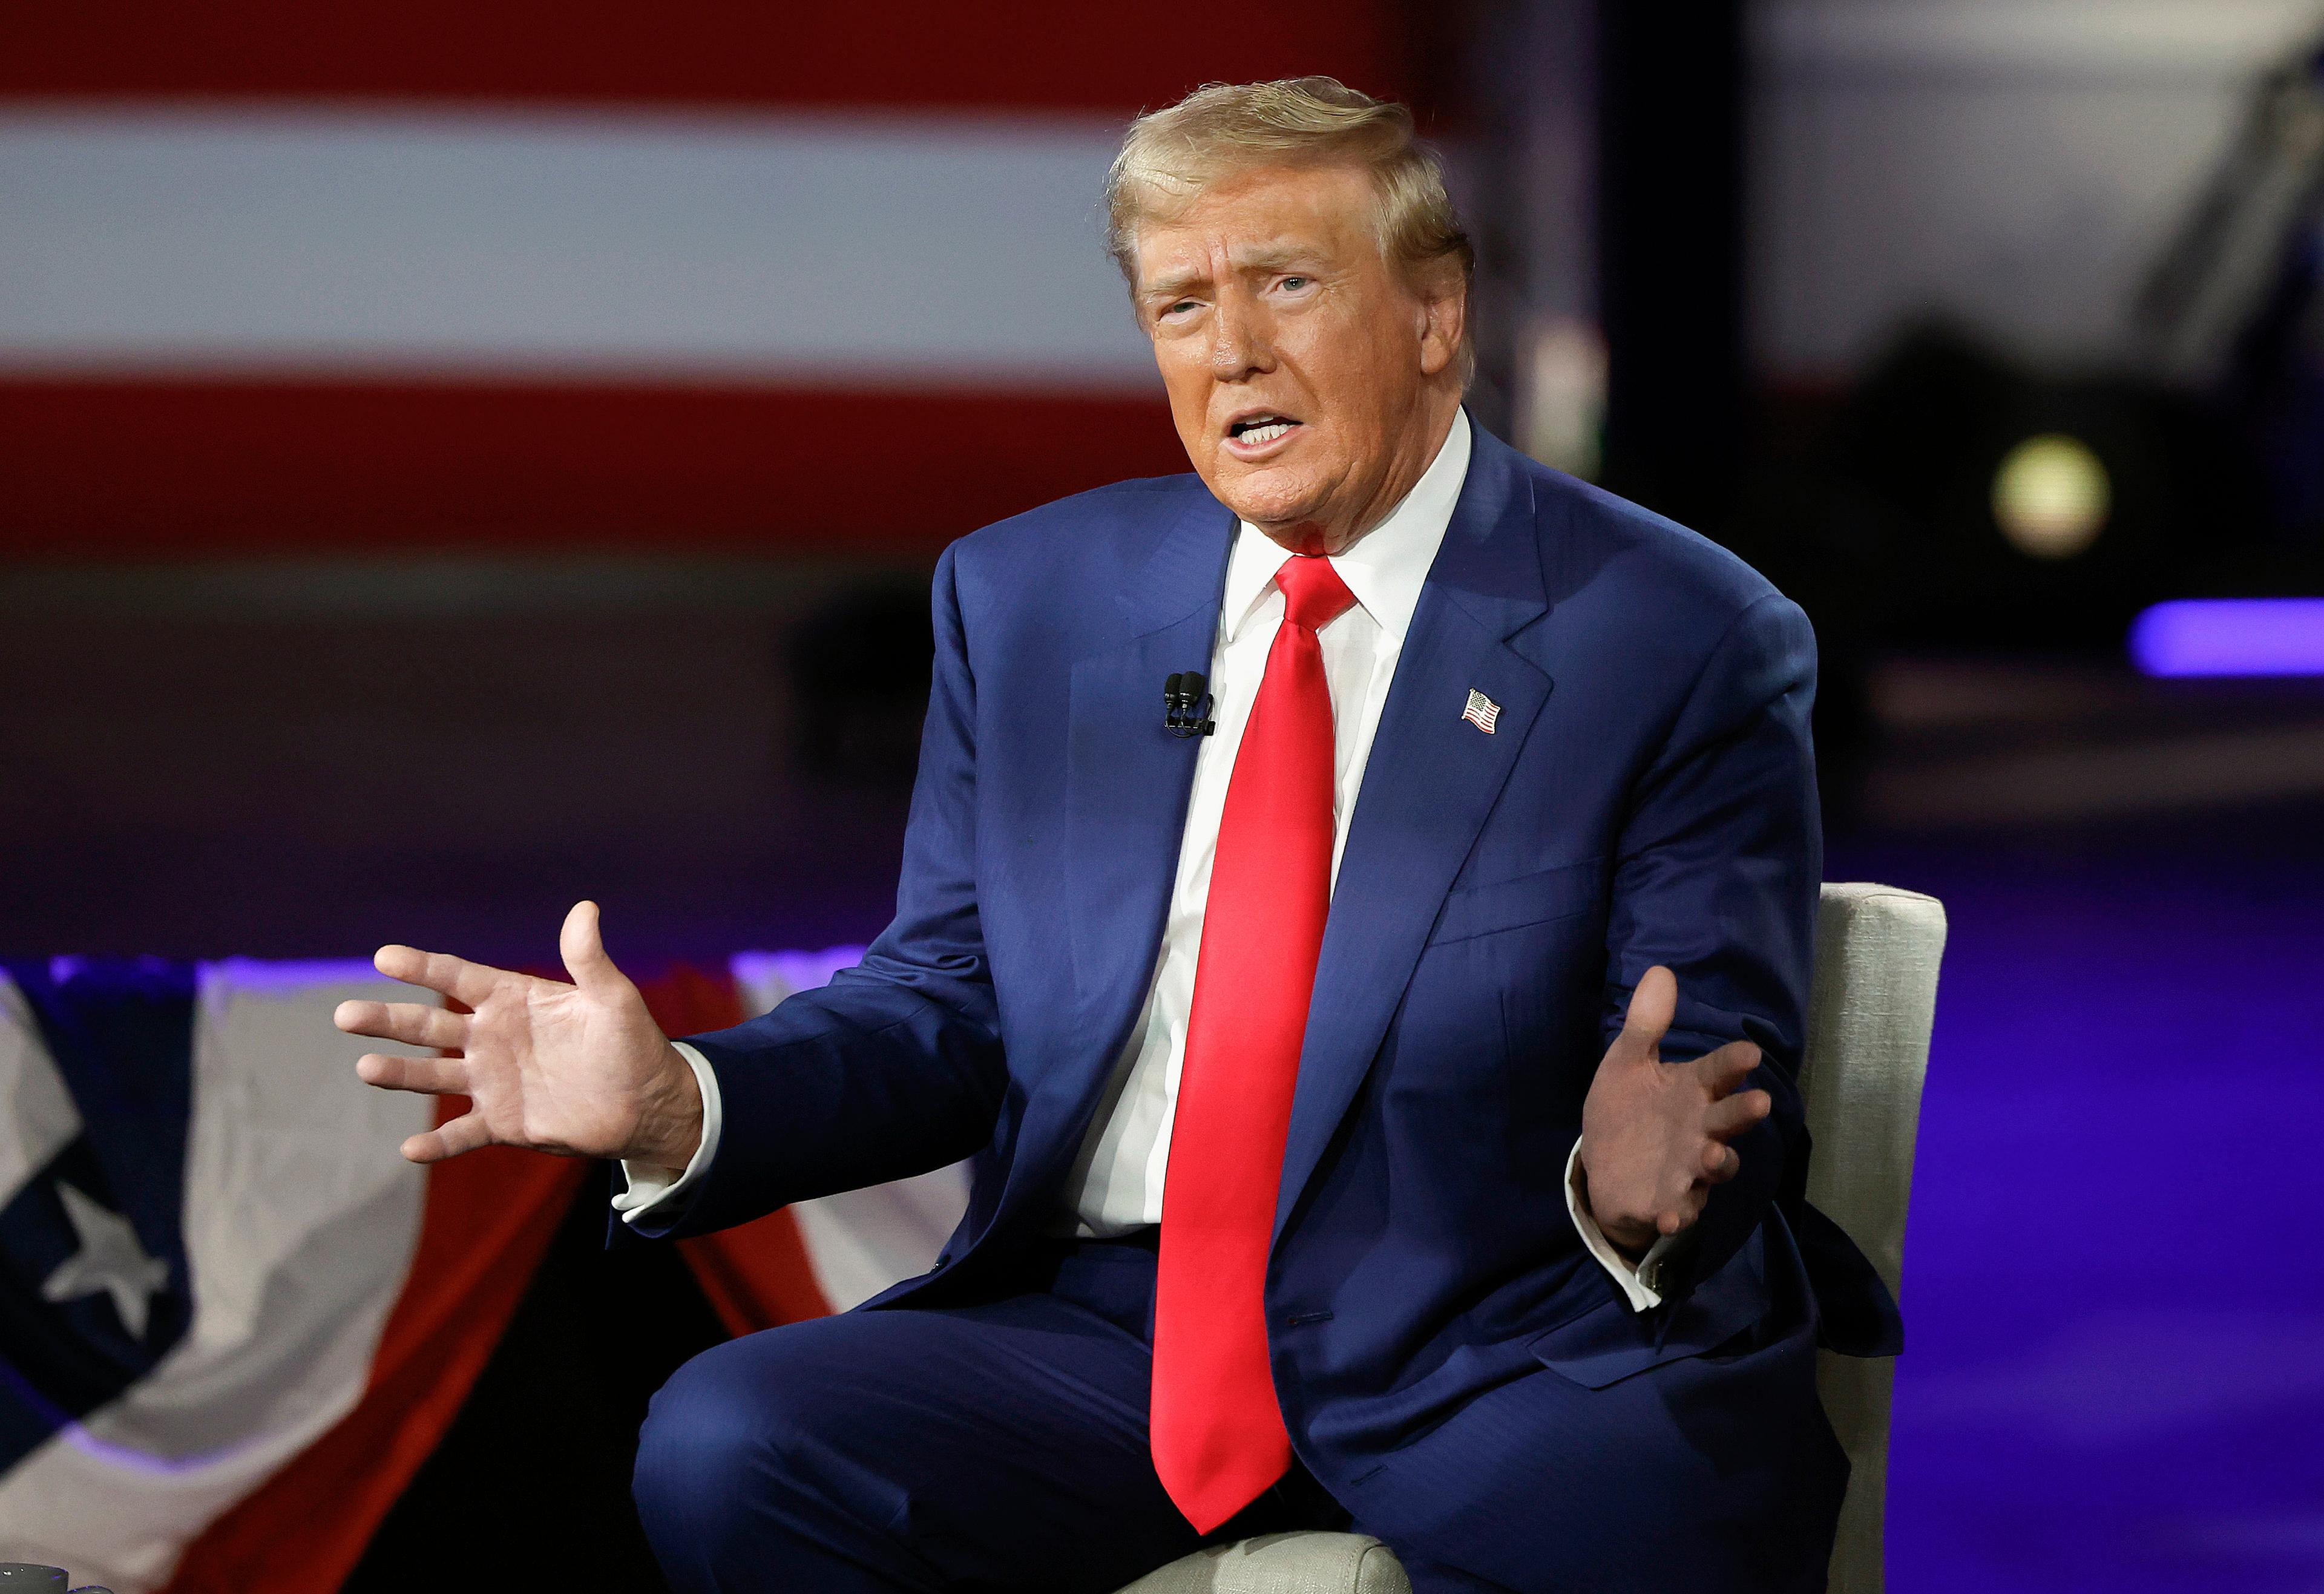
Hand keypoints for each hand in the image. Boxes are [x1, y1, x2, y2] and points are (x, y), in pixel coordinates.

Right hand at [334, 900, 701, 1168]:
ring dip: (399, 1074)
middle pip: (429, 1024)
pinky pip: (462, 1133)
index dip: (422, 967)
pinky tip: (410, 1151)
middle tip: (345, 1015)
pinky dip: (438, 1145)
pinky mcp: (503, 1122)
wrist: (647, 1104)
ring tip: (365, 1069)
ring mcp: (493, 1081)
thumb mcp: (613, 998)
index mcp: (513, 999)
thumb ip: (589, 959)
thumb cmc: (632, 1044)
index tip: (383, 956)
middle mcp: (492, 1038)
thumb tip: (585, 908)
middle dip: (387, 1020)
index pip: (458, 977)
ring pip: (433, 1075)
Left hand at [1578, 965, 1771, 1256]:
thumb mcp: (1626, 1064)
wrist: (1606, 1167)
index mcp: (1690, 1090)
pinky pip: (1680, 1209)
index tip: (1750, 1053)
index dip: (1733, 1063)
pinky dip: (1678, 1214)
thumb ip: (1645, 1025)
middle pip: (1729, 1119)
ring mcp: (1689, 1167)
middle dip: (1742, 1113)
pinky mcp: (1672, 1201)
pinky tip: (1670, 1217)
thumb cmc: (1627, 1111)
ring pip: (1715, 1164)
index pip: (1718, 1071)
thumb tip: (1660, 971)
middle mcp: (1699, 1128)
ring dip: (1717, 1161)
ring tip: (1710, 1156)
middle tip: (1759, 1104)